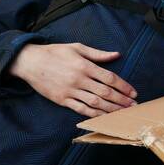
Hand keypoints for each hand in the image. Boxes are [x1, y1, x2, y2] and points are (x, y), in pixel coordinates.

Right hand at [9, 42, 137, 117]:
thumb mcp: (77, 47)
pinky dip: (93, 114)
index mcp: (84, 65)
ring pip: (95, 103)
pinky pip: (80, 109)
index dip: (123, 86)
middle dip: (121, 100)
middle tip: (133, 106)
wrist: (30, 62)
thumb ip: (97, 53)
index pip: (109, 78)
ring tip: (122, 113)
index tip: (133, 93)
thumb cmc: (54, 52)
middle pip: (105, 92)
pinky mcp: (62, 99)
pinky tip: (103, 117)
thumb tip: (116, 54)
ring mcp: (70, 91)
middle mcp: (79, 79)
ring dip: (111, 109)